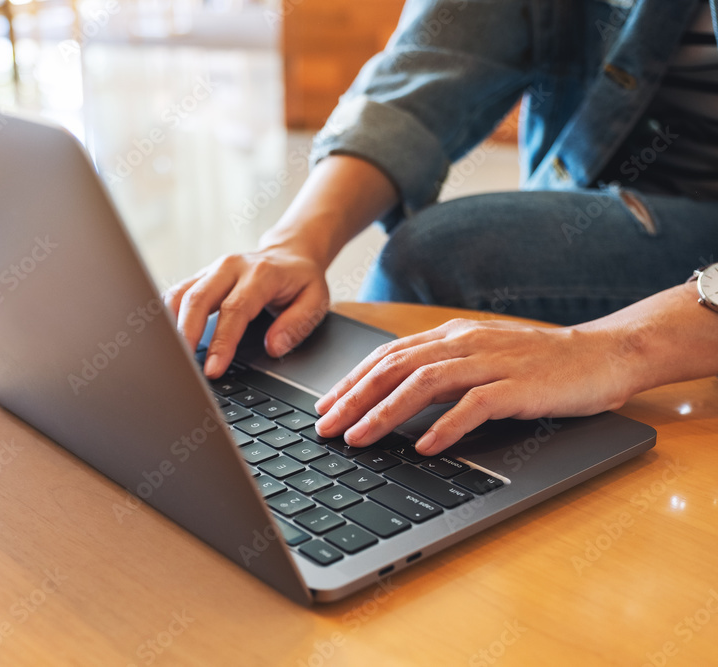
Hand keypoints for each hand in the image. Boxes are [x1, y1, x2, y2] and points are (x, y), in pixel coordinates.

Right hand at [164, 244, 329, 378]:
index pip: (234, 310)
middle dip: (185, 334)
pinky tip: (164, 337)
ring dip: (170, 324)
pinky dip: (166, 315)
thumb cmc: (301, 281)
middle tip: (181, 366)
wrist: (290, 252)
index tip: (212, 369)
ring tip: (168, 355)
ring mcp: (211, 269)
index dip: (221, 341)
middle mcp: (231, 267)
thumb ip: (296, 324)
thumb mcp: (315, 301)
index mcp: (260, 274)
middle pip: (197, 299)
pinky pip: (176, 293)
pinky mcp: (200, 276)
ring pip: (180, 294)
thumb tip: (273, 347)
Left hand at [313, 318, 638, 456]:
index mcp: (450, 336)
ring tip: (359, 438)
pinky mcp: (519, 386)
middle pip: (395, 368)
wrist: (602, 354)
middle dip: (354, 398)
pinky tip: (425, 446)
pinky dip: (446, 426)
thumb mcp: (480, 357)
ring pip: (425, 384)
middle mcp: (464, 343)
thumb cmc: (538, 362)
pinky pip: (475, 405)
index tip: (324, 405)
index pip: (387, 356)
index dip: (351, 380)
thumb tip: (391, 398)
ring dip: (386, 413)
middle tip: (326, 426)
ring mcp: (492, 363)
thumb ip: (440, 371)